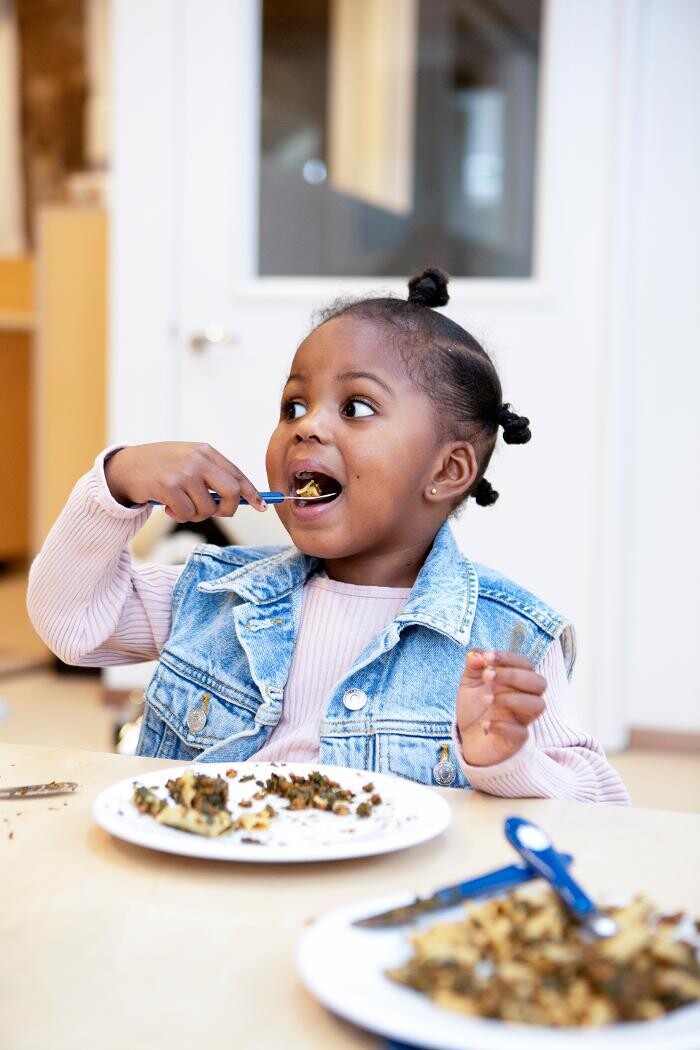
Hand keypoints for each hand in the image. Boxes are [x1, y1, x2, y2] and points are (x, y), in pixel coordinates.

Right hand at [104, 442, 265, 521]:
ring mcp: (184, 472)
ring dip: (196, 515)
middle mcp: (198, 459)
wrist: (125, 466)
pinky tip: (168, 507)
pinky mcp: (169, 487)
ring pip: (208, 508)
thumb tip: (240, 498)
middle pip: (231, 493)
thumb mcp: (188, 461)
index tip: (263, 506)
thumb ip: (211, 475)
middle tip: (214, 512)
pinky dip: (180, 516)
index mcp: (206, 451)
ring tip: (181, 506)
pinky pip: (188, 514)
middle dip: (227, 510)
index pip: (237, 474)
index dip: (252, 493)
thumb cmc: (160, 467)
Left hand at [456, 650, 545, 766]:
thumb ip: (473, 666)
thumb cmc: (475, 707)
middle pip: (539, 682)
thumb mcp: (469, 682)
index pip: (525, 664)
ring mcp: (523, 719)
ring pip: (537, 705)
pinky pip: (521, 733)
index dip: (509, 658)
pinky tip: (485, 724)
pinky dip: (503, 726)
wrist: (468, 739)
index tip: (488, 657)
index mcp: (517, 681)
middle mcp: (525, 697)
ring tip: (486, 699)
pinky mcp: (517, 739)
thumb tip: (476, 654)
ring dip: (511, 699)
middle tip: (487, 676)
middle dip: (512, 675)